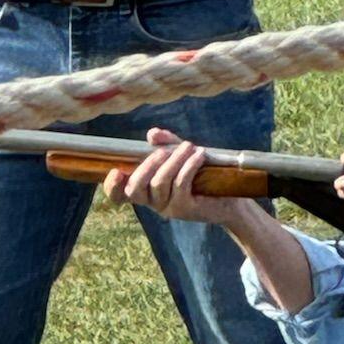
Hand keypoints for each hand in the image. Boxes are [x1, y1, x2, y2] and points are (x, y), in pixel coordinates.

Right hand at [102, 128, 254, 229]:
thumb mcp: (181, 156)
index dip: (112, 187)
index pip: (119, 196)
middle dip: (146, 166)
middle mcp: (153, 202)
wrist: (231, 199)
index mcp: (146, 191)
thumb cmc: (202, 176)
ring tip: (188, 146)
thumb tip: (152, 134)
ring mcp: (168, 208)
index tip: (115, 171)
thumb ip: (166, 144)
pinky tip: (198, 155)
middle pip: (135, 189)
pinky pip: (181, 184)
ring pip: (160, 183)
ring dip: (174, 160)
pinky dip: (188, 166)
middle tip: (162, 151)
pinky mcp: (185, 209)